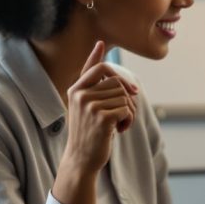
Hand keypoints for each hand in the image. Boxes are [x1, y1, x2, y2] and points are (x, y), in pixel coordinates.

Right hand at [52, 41, 137, 203]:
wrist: (81, 160)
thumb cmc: (87, 133)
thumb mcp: (85, 106)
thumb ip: (93, 84)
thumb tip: (106, 56)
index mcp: (76, 90)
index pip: (95, 68)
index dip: (99, 56)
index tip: (101, 44)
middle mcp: (80, 95)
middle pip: (117, 83)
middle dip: (126, 98)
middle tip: (121, 114)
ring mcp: (90, 105)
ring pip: (125, 97)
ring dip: (129, 112)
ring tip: (117, 125)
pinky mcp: (101, 117)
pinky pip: (127, 109)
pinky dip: (129, 121)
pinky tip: (119, 131)